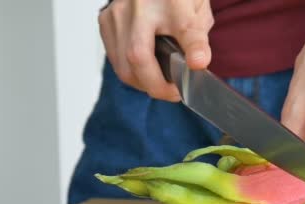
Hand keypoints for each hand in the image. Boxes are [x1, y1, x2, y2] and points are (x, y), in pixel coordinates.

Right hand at [99, 0, 213, 100]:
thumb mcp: (196, 8)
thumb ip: (198, 38)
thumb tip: (196, 64)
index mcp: (172, 1)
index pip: (185, 28)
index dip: (193, 49)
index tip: (198, 64)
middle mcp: (139, 7)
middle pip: (139, 57)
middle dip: (156, 85)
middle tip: (174, 93)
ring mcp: (117, 15)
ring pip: (123, 66)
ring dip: (142, 83)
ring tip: (160, 84)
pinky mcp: (105, 22)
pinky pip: (115, 60)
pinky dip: (130, 72)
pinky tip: (144, 71)